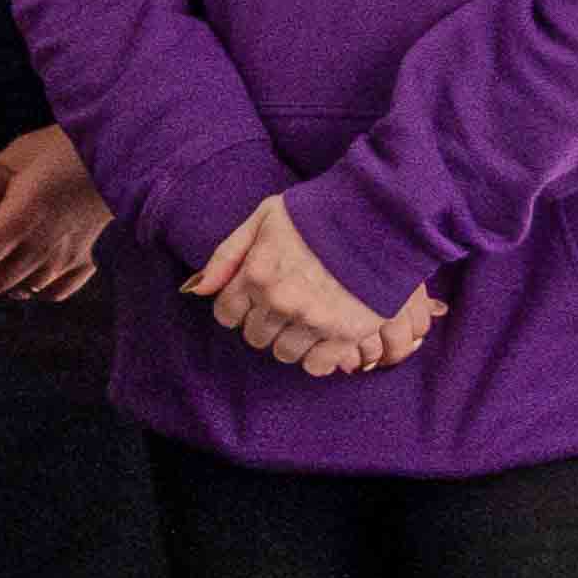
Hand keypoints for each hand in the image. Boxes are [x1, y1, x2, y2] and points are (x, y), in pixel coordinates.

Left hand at [0, 123, 112, 302]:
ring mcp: (66, 256)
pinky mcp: (84, 258)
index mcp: (23, 213)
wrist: (125, 154)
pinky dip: (34, 291)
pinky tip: (21, 281)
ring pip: (20, 289)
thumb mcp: (22, 153)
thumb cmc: (67, 145)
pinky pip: (55, 291)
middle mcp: (44, 242)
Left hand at [190, 192, 440, 376]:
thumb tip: (197, 289)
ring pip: (284, 353)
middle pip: (255, 336)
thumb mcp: (263, 218)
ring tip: (308, 320)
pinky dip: (318, 358)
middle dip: (265, 323)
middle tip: (286, 308)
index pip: (227, 313)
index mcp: (256, 274)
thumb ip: (227, 254)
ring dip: (291, 341)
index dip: (239, 308)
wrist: (380, 216)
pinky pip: (317, 365)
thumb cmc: (319, 212)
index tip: (254, 302)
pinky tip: (325, 340)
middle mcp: (279, 301)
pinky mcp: (345, 333)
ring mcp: (312, 319)